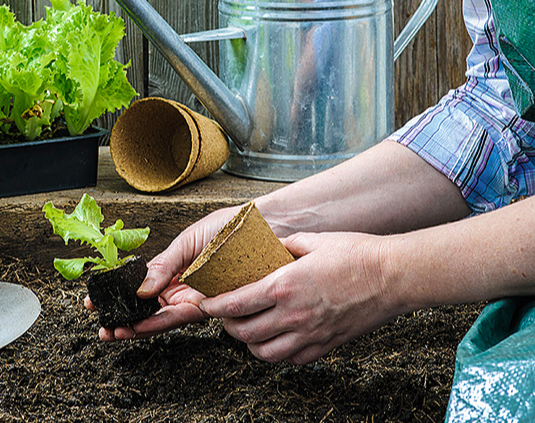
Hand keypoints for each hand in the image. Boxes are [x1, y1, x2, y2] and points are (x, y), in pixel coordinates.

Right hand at [86, 205, 241, 340]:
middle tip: (103, 329)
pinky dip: (163, 320)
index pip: (141, 290)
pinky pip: (186, 316)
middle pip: (149, 311)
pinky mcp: (215, 306)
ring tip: (118, 332)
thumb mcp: (188, 241)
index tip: (93, 301)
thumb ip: (164, 265)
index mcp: (175, 274)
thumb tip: (140, 287)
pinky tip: (144, 323)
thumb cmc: (229, 228)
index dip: (118, 298)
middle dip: (124, 322)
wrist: (266, 226)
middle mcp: (185, 291)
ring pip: (163, 319)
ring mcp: (199, 300)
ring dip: (138, 327)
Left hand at [199, 231, 398, 363]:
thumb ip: (283, 245)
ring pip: (263, 352)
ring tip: (247, 328)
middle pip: (244, 332)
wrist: (394, 276)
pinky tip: (275, 338)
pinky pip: (290, 359)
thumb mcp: (311, 240)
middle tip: (223, 314)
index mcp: (284, 285)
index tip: (204, 301)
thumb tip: (266, 245)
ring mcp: (310, 334)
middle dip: (226, 325)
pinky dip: (275, 352)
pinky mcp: (325, 346)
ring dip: (248, 342)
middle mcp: (293, 315)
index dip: (213, 305)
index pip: (235, 303)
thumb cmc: (356, 254)